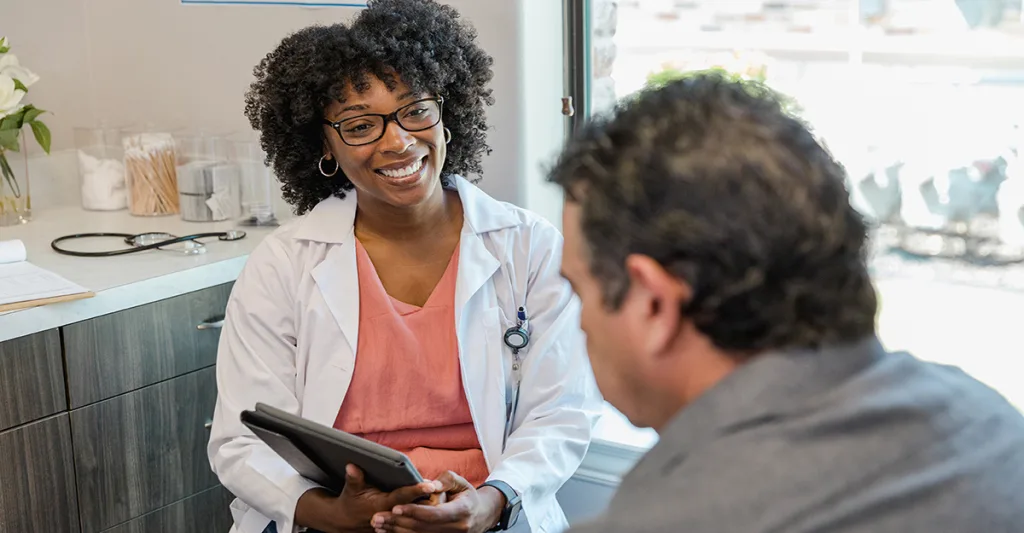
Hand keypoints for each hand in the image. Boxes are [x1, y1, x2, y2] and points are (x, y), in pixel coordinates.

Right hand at [295, 464, 442, 532]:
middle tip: (444, 488)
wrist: (346, 522)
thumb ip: (354, 478)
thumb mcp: (351, 489)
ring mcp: (395, 521)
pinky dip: (424, 513)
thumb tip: (352, 465)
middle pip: (415, 506)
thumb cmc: (351, 501)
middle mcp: (391, 513)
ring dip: (430, 505)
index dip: (416, 489)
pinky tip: (436, 503)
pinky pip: (414, 520)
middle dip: (430, 498)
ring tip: (444, 494)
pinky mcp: (397, 524)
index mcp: (382, 504)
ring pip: (417, 515)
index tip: (430, 484)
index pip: (403, 496)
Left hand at [370, 471, 505, 532]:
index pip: (434, 514)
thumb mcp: (461, 483)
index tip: (395, 508)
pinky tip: (389, 532)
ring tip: (378, 525)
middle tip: (377, 517)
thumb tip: (429, 484)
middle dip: (397, 523)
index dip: (414, 512)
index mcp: (462, 511)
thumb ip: (446, 480)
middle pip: (422, 528)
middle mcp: (456, 528)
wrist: (481, 515)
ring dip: (396, 531)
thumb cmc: (467, 495)